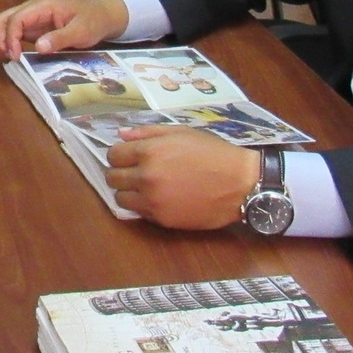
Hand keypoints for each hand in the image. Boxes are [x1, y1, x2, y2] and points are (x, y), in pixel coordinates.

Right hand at [0, 0, 129, 60]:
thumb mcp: (81, 31)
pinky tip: (15, 55)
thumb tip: (38, 48)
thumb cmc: (93, 22)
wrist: (102, 16)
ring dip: (0, 39)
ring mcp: (31, 17)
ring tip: (10, 57)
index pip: (16, 18)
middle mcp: (33, 8)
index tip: (15, 56)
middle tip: (9, 57)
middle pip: (3, 18)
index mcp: (43, 6)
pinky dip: (8, 42)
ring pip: (4, 23)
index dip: (10, 37)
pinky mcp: (33, 26)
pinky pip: (12, 31)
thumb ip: (60, 38)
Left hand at [102, 127, 260, 229]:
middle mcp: (146, 177)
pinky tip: (160, 198)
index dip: (120, 155)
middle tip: (135, 172)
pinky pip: (138, 212)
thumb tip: (121, 135)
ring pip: (120, 199)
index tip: (129, 157)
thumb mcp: (182, 133)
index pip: (113, 155)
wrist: (240, 184)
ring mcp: (153, 201)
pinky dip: (144, 206)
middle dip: (120, 173)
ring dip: (128, 192)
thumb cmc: (213, 153)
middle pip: (112, 178)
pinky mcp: (162, 219)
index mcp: (150, 151)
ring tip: (145, 187)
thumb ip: (148, 132)